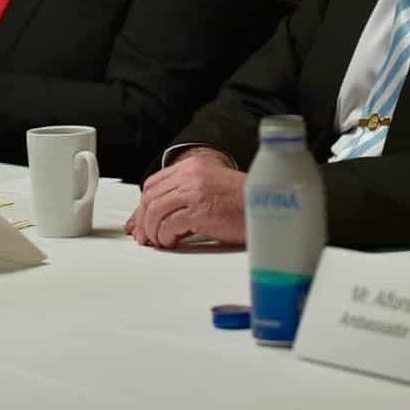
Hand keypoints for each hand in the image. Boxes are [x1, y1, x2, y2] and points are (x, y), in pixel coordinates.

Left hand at [126, 148, 246, 248]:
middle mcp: (190, 175)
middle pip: (150, 198)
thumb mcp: (208, 191)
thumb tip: (152, 219)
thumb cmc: (241, 202)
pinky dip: (166, 237)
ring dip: (153, 231)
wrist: (268, 206)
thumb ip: (182, 199)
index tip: (141, 223)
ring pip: (155, 212)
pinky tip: (173, 242)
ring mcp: (195, 191)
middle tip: (146, 238)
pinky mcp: (200, 210)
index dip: (142, 206)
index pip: (153, 184)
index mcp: (191, 167)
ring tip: (161, 242)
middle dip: (143, 222)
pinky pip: (169, 225)